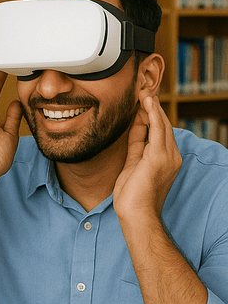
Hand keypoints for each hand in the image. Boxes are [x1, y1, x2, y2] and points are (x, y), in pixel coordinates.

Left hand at [113, 94, 181, 221]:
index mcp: (165, 159)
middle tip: (142, 89)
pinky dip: (153, 114)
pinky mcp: (159, 157)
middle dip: (152, 107)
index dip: (150, 114)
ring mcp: (168, 156)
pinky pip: (158, 130)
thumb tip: (136, 126)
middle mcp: (171, 156)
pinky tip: (147, 102)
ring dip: (152, 106)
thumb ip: (136, 145)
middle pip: (163, 125)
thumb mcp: (133, 163)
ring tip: (144, 90)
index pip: (159, 131)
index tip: (141, 100)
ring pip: (162, 124)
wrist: (135, 213)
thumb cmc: (132, 194)